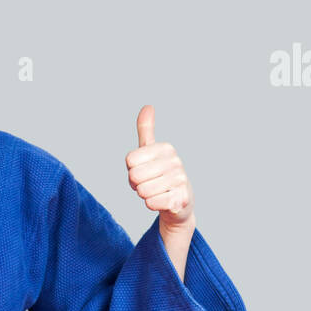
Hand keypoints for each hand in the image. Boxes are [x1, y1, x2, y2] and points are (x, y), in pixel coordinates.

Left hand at [126, 105, 193, 230]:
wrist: (179, 202)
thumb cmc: (160, 174)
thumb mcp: (151, 151)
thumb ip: (146, 129)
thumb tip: (148, 106)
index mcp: (166, 148)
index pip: (130, 161)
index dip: (131, 170)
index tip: (144, 171)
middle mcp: (176, 162)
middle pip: (134, 176)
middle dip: (136, 184)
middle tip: (149, 184)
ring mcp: (181, 181)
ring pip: (142, 191)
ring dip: (144, 195)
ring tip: (156, 192)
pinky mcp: (181, 200)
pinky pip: (151, 203)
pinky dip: (151, 205)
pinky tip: (162, 201)